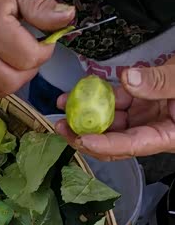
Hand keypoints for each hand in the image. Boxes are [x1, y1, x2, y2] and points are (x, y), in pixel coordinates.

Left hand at [55, 59, 174, 159]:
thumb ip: (159, 82)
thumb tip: (127, 79)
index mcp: (167, 136)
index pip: (131, 146)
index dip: (104, 145)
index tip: (81, 139)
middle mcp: (154, 130)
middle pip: (114, 139)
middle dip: (84, 134)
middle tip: (60, 126)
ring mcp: (149, 115)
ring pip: (113, 119)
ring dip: (87, 113)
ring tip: (64, 103)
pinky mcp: (146, 100)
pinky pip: (120, 99)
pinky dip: (102, 95)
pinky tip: (82, 89)